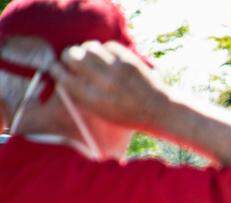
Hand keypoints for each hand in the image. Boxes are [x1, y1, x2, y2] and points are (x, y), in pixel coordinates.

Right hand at [48, 41, 172, 131]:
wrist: (159, 111)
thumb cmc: (127, 115)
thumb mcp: (101, 112)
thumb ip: (81, 94)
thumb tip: (63, 73)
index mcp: (93, 99)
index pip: (63, 76)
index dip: (57, 70)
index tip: (59, 68)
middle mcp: (104, 83)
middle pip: (72, 55)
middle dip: (69, 56)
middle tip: (74, 60)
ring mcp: (117, 69)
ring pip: (89, 46)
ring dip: (86, 50)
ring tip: (91, 57)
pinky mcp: (129, 60)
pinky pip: (107, 45)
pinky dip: (105, 50)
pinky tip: (108, 58)